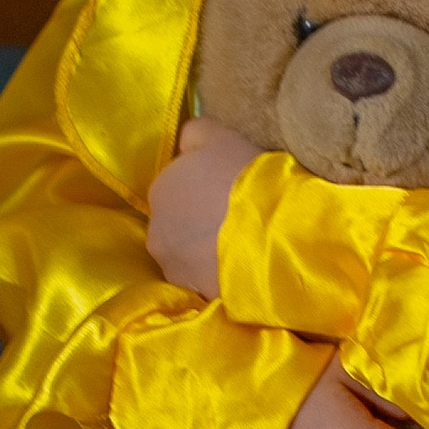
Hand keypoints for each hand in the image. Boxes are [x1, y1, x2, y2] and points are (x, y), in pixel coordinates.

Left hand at [145, 116, 259, 296]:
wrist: (273, 237)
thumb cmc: (247, 181)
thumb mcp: (222, 137)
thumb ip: (196, 133)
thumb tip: (184, 141)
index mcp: (161, 187)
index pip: (177, 188)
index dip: (204, 191)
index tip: (230, 194)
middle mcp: (155, 230)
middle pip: (178, 225)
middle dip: (200, 224)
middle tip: (237, 223)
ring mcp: (172, 267)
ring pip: (188, 257)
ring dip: (206, 254)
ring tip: (242, 251)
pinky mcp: (192, 295)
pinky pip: (204, 283)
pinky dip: (217, 278)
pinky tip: (242, 271)